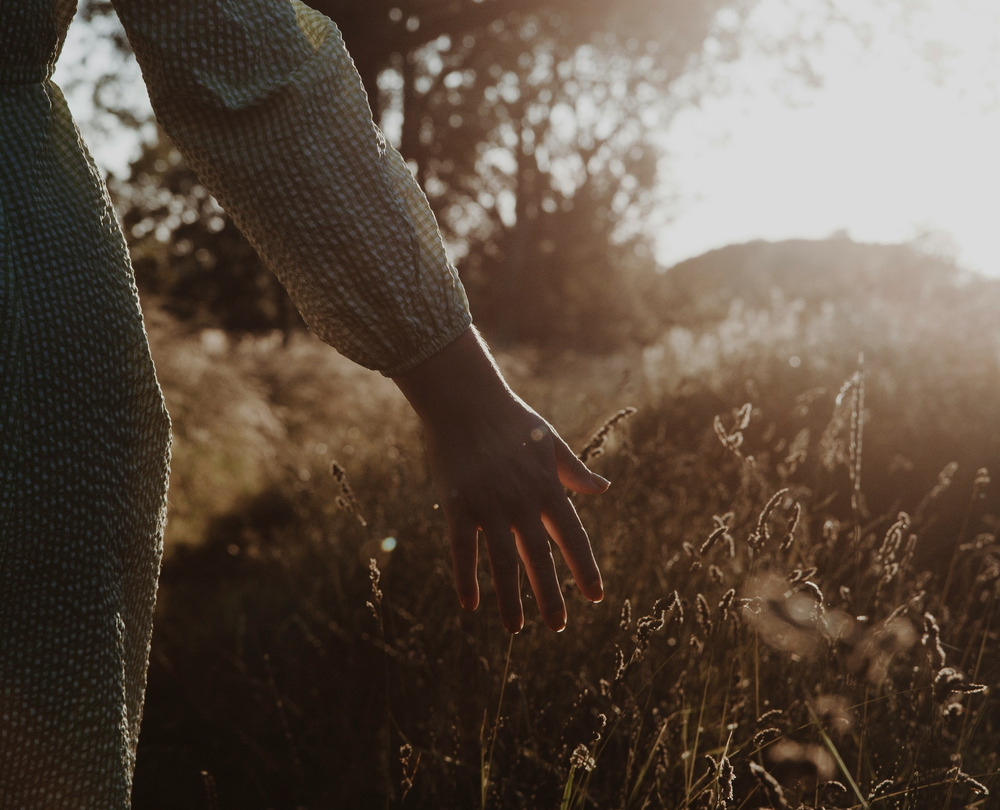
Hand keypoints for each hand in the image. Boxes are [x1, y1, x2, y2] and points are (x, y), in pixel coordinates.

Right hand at [393, 328, 607, 631]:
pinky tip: (470, 605)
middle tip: (557, 627)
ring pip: (502, 562)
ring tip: (516, 628)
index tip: (596, 597)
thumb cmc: (511, 419)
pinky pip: (462, 550)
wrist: (466, 399)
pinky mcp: (458, 504)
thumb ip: (576, 472)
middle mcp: (522, 501)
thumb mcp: (551, 442)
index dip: (584, 569)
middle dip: (550, 595)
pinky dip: (466, 578)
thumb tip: (604, 488)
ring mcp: (489, 504)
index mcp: (548, 488)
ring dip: (510, 598)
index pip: (573, 538)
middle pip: (539, 558)